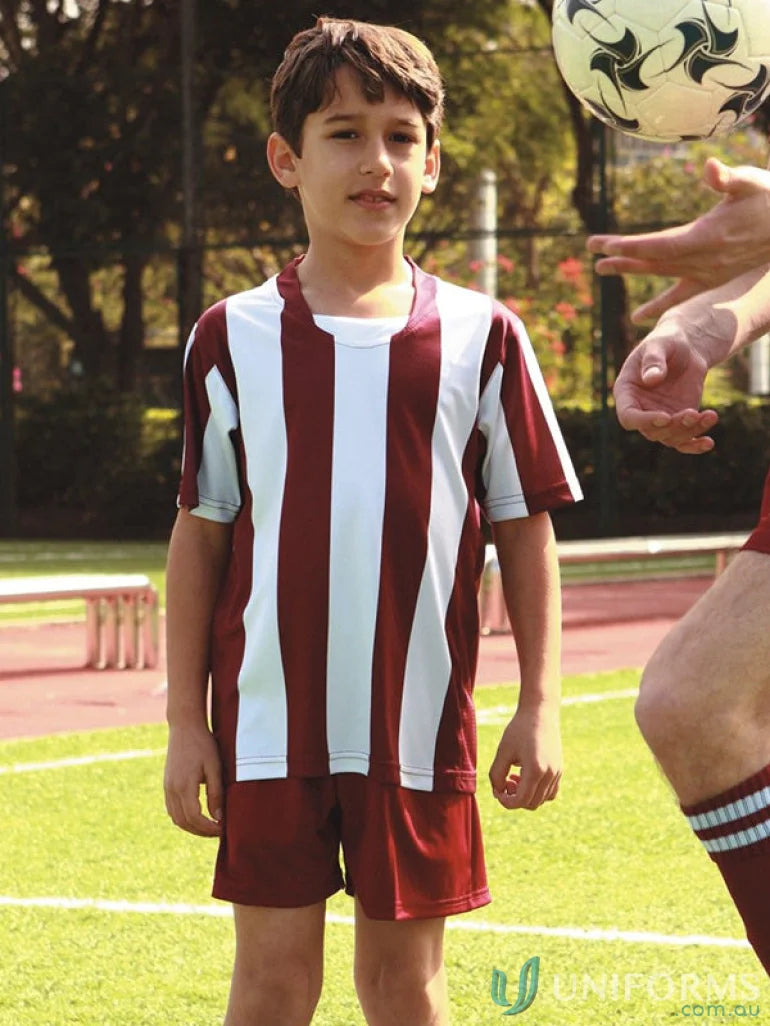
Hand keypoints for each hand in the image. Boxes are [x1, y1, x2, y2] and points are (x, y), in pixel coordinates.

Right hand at [164, 724, 223, 837]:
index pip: (195, 818)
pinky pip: (171, 809)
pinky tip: (197, 817)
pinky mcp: (166, 784)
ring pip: (176, 818)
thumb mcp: (214, 767)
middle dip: (201, 831)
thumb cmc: (203, 745)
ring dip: (191, 827)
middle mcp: (172, 789)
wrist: (184, 727)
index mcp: (184, 786)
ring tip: (209, 826)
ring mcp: (167, 787)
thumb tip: (219, 818)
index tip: (222, 829)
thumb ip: (216, 793)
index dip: (209, 828)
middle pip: (184, 822)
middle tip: (218, 832)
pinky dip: (183, 818)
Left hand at [489, 704, 561, 810]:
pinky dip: (537, 791)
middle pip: (531, 803)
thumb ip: (497, 775)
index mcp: (535, 770)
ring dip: (526, 795)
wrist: (540, 712)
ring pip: (542, 800)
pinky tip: (526, 776)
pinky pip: (550, 792)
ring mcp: (557, 773)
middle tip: (504, 782)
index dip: (505, 801)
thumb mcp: (503, 752)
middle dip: (514, 799)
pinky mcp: (559, 769)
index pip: (520, 801)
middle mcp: (550, 774)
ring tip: (514, 777)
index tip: (497, 789)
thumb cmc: (519, 730)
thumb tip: (499, 792)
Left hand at [588, 159, 769, 320]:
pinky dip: (659, 306)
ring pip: (660, 274)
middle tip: (591, 252)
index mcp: (704, 238)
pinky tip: (638, 317)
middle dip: (620, 255)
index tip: (602, 245)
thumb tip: (708, 166)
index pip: (657, 245)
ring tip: (601, 268)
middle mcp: (701, 260)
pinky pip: (680, 297)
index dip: (629, 246)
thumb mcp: (752, 183)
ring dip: (631, 270)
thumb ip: (728, 178)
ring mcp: (706, 273)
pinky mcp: (713, 280)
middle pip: (652, 261)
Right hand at [613, 322, 717, 453]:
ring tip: (709, 415)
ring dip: (689, 431)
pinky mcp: (678, 421)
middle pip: (651, 431)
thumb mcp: (660, 344)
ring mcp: (659, 417)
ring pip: (669, 438)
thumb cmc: (667, 341)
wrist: (687, 348)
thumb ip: (653, 360)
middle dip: (673, 426)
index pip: (628, 416)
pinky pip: (683, 440)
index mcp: (626, 392)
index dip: (644, 421)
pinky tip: (708, 442)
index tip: (665, 417)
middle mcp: (640, 409)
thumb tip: (651, 379)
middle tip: (693, 412)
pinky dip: (695, 445)